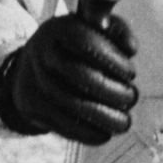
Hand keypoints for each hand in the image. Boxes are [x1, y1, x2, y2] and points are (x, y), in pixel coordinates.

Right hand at [0, 1, 137, 143]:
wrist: (33, 67)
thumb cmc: (77, 47)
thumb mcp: (96, 30)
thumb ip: (118, 32)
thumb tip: (130, 49)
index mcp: (57, 28)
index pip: (84, 40)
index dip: (112, 59)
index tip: (131, 73)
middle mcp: (39, 51)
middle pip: (78, 74)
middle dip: (111, 91)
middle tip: (132, 98)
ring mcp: (31, 80)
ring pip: (70, 104)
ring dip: (104, 117)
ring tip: (124, 122)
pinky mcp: (30, 105)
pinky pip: (60, 123)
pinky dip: (86, 133)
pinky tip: (105, 134)